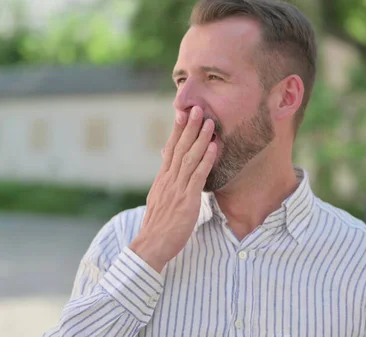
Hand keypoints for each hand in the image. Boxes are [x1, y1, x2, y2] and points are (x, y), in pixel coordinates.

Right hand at [129, 106, 216, 272]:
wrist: (151, 246)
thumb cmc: (157, 226)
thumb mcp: (158, 199)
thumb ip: (165, 182)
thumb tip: (167, 168)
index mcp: (162, 179)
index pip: (170, 149)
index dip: (177, 130)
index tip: (182, 113)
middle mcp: (168, 180)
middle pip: (179, 148)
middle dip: (189, 127)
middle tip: (197, 108)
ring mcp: (177, 189)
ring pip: (189, 158)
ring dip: (200, 138)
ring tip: (209, 122)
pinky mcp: (186, 201)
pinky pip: (197, 176)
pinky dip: (206, 160)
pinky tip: (214, 147)